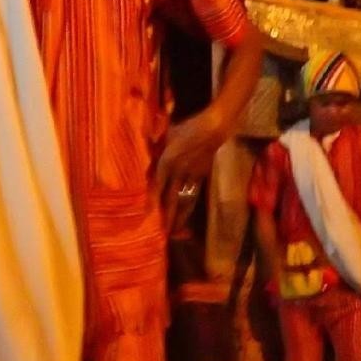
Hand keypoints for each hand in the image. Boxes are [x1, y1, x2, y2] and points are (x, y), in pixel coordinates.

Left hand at [155, 108, 225, 224]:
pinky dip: (189, 207)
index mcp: (168, 161)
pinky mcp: (201, 177)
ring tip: (175, 231)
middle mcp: (179, 172)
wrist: (213, 128)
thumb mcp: (167, 134)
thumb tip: (147, 153)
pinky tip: (186, 216)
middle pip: (171, 198)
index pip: (157, 185)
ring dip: (179, 216)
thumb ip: (157, 146)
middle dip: (167, 216)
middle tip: (162, 233)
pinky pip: (193, 195)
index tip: (147, 215)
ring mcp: (192, 176)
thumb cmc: (188, 127)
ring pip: (184, 200)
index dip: (152, 201)